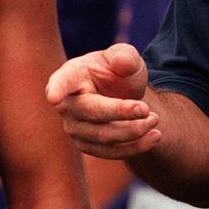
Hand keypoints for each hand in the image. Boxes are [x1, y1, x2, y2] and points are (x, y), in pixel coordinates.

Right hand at [46, 43, 161, 158]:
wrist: (125, 93)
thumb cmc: (119, 70)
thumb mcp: (126, 56)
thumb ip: (124, 56)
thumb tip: (120, 62)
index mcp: (71, 74)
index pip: (61, 82)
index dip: (57, 89)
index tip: (53, 96)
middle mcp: (68, 104)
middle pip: (91, 112)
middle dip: (121, 112)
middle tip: (148, 109)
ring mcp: (75, 128)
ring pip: (102, 136)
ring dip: (132, 131)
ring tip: (155, 120)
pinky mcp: (88, 145)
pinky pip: (110, 152)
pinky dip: (135, 147)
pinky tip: (154, 137)